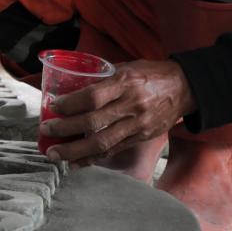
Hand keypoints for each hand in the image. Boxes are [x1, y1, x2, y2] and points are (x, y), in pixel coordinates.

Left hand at [38, 59, 194, 164]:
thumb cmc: (152, 74)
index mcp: (126, 82)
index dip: (69, 104)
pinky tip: (76, 162)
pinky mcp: (141, 137)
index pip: (92, 96)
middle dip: (65, 129)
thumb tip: (73, 85)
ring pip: (101, 143)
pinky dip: (92, 158)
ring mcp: (138, 124)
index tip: (52, 107)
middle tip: (45, 131)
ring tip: (55, 153)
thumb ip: (103, 78)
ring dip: (74, 151)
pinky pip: (113, 151)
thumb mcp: (127, 67)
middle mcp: (132, 105)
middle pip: (92, 122)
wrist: (186, 88)